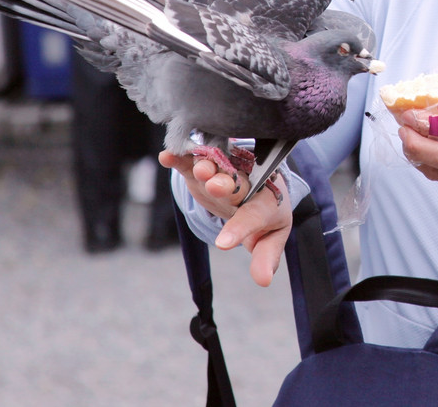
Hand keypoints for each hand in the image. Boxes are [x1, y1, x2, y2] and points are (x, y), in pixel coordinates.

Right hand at [159, 151, 291, 286]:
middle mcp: (245, 184)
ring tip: (199, 169)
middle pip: (235, 184)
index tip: (223, 244)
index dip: (241, 228)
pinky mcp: (204, 168)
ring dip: (206, 166)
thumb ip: (266, 256)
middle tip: (215, 186)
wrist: (259, 183)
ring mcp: (224, 173)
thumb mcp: (270, 237)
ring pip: (216, 167)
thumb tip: (263, 281)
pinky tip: (167, 156)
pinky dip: (181, 157)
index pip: (254, 215)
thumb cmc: (264, 215)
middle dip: (225, 185)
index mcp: (265, 203)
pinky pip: (193, 160)